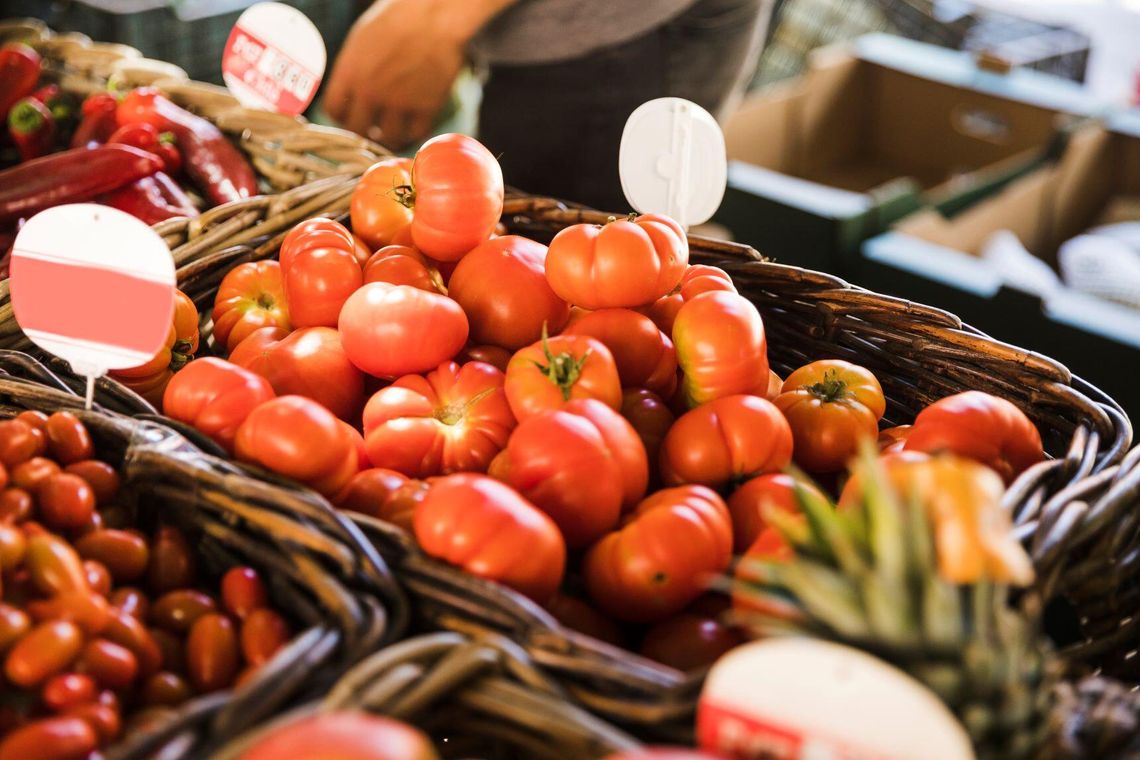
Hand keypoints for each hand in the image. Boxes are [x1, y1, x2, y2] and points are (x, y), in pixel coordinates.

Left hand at [325, 0, 465, 148]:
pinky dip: (415, 132)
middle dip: (363, 131)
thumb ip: (352, 68)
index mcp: (350, 71)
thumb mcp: (362, 39)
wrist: (435, 13)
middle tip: (372, 129)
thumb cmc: (398, 18)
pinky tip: (414, 124)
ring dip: (389, 136)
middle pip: (357, 130)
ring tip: (394, 130)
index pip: (333, 110)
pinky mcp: (426, 106)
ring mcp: (400, 101)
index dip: (341, 116)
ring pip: (388, 138)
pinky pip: (417, 133)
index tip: (350, 116)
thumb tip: (349, 92)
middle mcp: (371, 91)